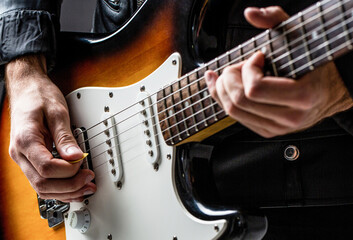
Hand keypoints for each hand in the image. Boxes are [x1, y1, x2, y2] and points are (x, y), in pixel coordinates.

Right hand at [6, 55, 95, 201]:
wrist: (27, 88)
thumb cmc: (39, 96)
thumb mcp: (57, 112)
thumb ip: (66, 137)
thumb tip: (76, 157)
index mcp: (26, 140)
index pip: (46, 168)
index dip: (68, 171)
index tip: (84, 164)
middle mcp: (20, 153)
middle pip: (42, 184)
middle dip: (69, 187)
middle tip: (89, 180)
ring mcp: (23, 158)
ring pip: (41, 188)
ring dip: (65, 192)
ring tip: (86, 188)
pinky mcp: (30, 159)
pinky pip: (42, 180)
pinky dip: (59, 187)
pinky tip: (73, 187)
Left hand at [205, 6, 352, 137]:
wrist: (330, 91)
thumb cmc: (313, 64)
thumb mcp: (298, 37)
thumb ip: (275, 19)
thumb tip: (251, 13)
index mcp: (301, 96)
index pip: (255, 89)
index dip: (248, 69)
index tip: (257, 57)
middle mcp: (289, 117)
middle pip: (239, 101)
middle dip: (229, 78)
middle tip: (237, 65)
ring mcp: (277, 127)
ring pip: (233, 111)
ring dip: (222, 89)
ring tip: (231, 74)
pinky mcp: (268, 131)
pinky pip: (236, 118)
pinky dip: (223, 100)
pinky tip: (223, 86)